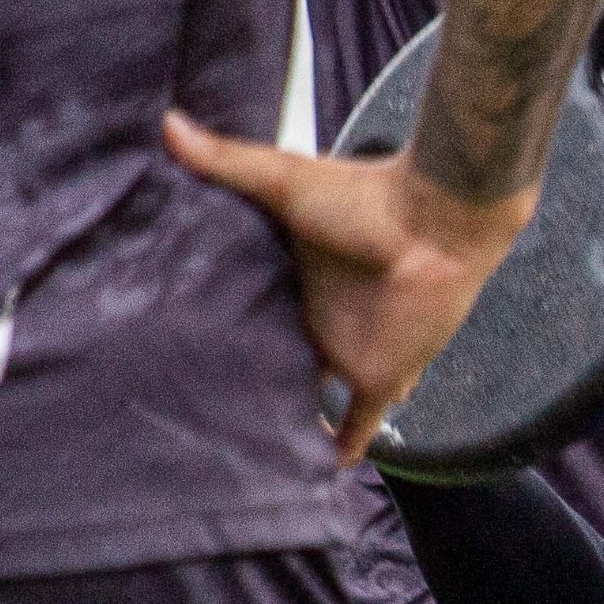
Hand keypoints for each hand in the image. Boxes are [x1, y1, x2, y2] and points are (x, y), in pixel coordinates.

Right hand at [163, 112, 537, 466]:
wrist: (437, 222)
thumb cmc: (367, 196)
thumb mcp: (284, 180)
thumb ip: (226, 161)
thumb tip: (165, 123)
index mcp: (293, 280)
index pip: (249, 312)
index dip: (219, 331)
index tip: (170, 351)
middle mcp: (316, 321)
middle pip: (275, 362)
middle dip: (244, 386)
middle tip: (186, 414)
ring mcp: (347, 354)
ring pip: (308, 402)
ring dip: (285, 424)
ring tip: (236, 458)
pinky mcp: (377, 380)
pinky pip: (355, 430)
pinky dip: (336, 454)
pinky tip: (309, 480)